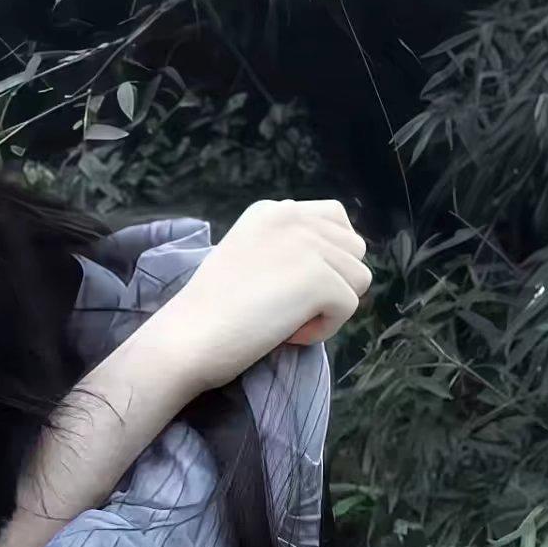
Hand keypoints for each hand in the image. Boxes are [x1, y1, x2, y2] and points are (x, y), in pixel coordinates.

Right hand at [147, 198, 372, 394]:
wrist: (189, 336)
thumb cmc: (208, 312)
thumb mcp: (246, 256)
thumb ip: (283, 248)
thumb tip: (328, 264)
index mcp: (274, 209)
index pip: (334, 219)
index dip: (328, 259)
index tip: (296, 286)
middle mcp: (294, 215)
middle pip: (354, 249)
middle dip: (334, 282)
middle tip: (291, 307)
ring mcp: (308, 244)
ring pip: (358, 279)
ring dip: (329, 308)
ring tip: (288, 321)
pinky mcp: (319, 278)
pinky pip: (348, 307)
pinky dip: (323, 330)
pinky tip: (287, 334)